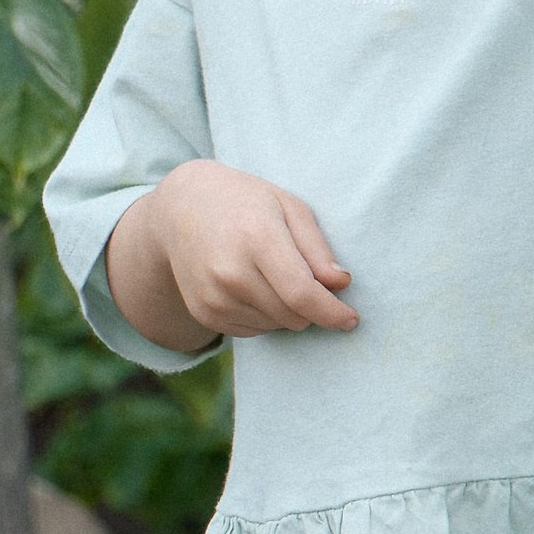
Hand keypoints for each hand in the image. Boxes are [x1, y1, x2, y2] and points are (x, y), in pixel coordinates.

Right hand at [107, 159, 358, 352]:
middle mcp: (231, 272)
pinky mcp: (204, 313)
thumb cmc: (245, 202)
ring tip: (270, 274)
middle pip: (293, 316)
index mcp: (257, 239)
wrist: (182, 209)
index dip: (332, 312)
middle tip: (305, 280)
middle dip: (311, 308)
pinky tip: (251, 285)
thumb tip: (341, 284)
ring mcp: (214, 296)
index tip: (351, 319)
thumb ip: (317, 248)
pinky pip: (252, 331)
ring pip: (275, 326)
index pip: (302, 293)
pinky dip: (263, 316)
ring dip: (286, 311)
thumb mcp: (288, 207)